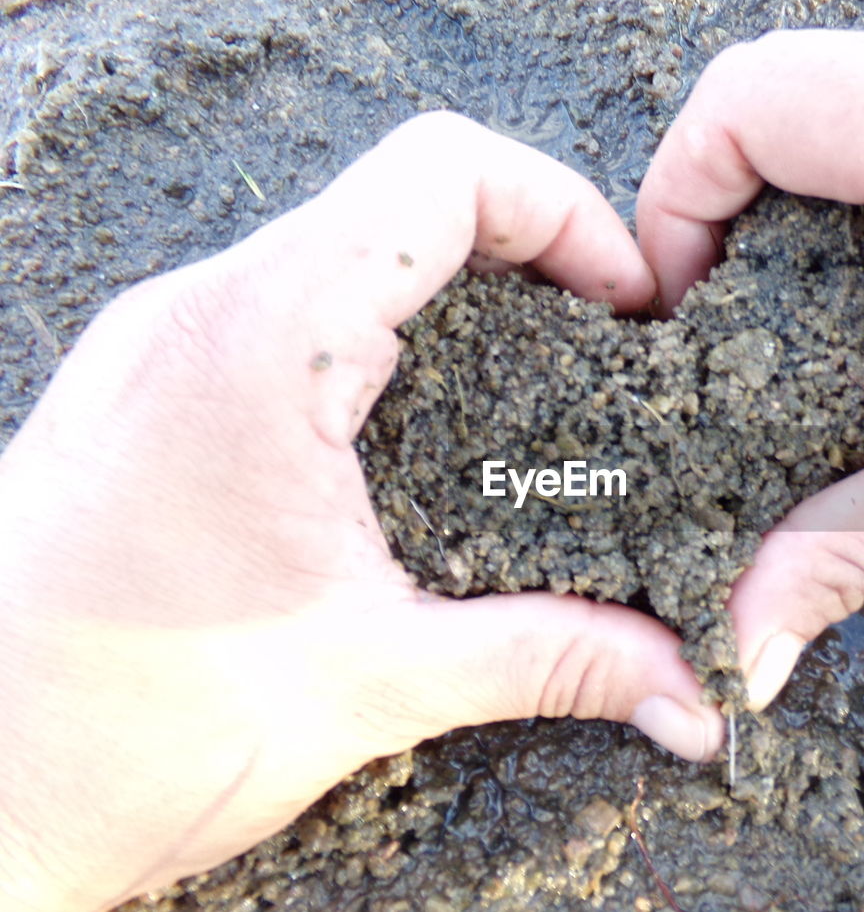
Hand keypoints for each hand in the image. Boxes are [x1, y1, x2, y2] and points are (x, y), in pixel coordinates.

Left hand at [0, 112, 722, 911]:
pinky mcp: (148, 392)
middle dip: (528, 257)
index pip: (440, 174)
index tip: (627, 302)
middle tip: (603, 350)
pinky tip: (425, 431)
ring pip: (342, 245)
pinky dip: (382, 335)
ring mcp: (161, 346)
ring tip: (533, 384)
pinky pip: (288, 305)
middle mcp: (197, 314)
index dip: (563, 211)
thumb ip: (552, 662)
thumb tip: (688, 694)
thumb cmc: (127, 738)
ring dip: (454, 296)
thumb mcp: (372, 685)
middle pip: (402, 199)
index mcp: (255, 345)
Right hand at [637, 31, 863, 708]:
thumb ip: (848, 553)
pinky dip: (847, 192)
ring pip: (845, 93)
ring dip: (780, 190)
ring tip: (769, 304)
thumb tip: (741, 640)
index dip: (676, 195)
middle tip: (709, 311)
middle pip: (787, 82)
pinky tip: (855, 290)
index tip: (675, 305)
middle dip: (713, 193)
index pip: (762, 100)